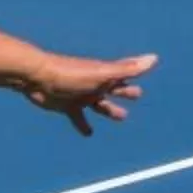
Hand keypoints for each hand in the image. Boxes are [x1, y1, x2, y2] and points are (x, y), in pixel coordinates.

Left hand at [19, 52, 156, 135]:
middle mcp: (94, 84)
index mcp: (104, 75)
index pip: (125, 72)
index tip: (149, 66)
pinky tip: (88, 133)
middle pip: (114, 88)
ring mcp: (81, 95)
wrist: (37, 77)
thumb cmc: (71, 74)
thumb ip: (127, 69)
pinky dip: (83, 125)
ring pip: (100, 104)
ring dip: (110, 110)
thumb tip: (154, 58)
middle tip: (137, 94)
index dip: (136, 71)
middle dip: (125, 91)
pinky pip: (78, 117)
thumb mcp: (102, 74)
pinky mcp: (67, 106)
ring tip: (121, 116)